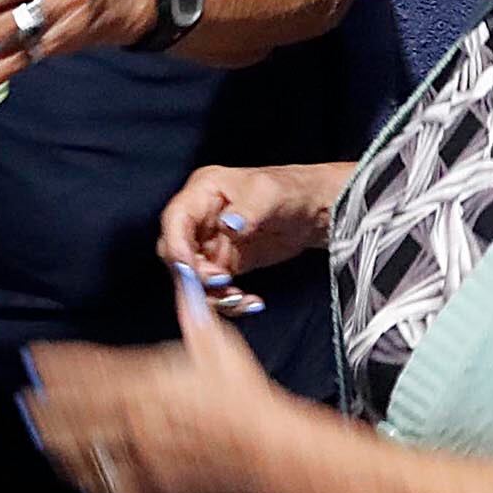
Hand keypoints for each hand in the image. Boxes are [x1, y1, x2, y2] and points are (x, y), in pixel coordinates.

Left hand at [21, 270, 329, 492]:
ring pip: (86, 455)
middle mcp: (134, 420)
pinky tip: (87, 484)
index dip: (57, 365)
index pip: (88, 370)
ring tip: (45, 440)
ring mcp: (140, 458)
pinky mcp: (155, 491)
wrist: (269, 451)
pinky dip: (99, 491)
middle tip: (25, 403)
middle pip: (74, 415)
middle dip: (46, 408)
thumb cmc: (244, 397)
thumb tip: (183, 278)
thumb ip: (191, 314)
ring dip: (62, 446)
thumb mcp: (217, 346)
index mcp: (145, 382)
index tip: (33, 359)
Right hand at [157, 161, 351, 313]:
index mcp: (203, 191)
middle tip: (221, 283)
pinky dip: (227, 299)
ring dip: (211, 292)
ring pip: (193, 275)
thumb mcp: (270, 194)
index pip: (175, 219)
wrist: (317, 210)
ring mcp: (212, 242)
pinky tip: (248, 302)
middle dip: (194, 274)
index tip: (190, 270)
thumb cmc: (293, 190)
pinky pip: (214, 287)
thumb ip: (248, 210)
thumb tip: (228, 225)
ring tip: (239, 298)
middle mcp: (201, 217)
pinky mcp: (226, 263)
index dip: (176, 245)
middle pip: (177, 251)